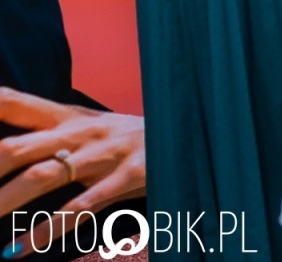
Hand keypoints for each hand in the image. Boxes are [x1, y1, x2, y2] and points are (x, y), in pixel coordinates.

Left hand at [0, 88, 144, 258]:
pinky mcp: (129, 177)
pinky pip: (79, 208)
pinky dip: (44, 232)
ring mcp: (106, 153)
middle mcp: (83, 130)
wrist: (194, 132)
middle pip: (17, 146)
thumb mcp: (90, 126)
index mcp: (69, 116)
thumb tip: (5, 151)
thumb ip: (49, 132)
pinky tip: (17, 251)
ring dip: (4, 202)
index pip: (15, 102)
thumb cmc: (130, 138)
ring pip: (43, 176)